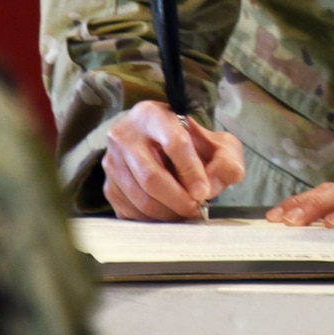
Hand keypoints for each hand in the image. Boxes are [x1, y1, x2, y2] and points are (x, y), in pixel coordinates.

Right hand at [102, 101, 245, 220]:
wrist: (160, 144)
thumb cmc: (192, 143)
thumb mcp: (217, 143)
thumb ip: (225, 161)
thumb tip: (210, 188)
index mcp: (153, 115)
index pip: (174, 143)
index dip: (191, 171)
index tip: (203, 192)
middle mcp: (125, 135)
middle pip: (151, 177)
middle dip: (178, 199)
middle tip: (196, 208)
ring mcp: (112, 161)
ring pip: (140, 198)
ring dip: (168, 213)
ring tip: (185, 211)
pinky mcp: (108, 185)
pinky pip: (130, 212)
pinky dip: (153, 219)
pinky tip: (168, 212)